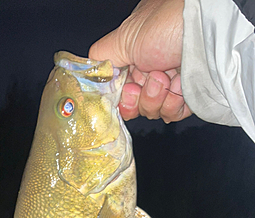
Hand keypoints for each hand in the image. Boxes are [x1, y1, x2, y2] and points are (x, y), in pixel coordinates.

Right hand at [89, 0, 191, 122]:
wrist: (207, 29)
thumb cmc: (167, 24)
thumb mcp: (124, 38)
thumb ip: (101, 59)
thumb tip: (89, 78)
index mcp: (135, 57)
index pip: (121, 91)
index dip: (123, 98)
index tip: (129, 91)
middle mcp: (152, 72)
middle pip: (136, 106)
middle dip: (142, 98)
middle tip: (152, 80)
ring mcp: (171, 85)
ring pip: (154, 112)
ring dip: (159, 99)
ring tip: (168, 78)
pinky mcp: (189, 96)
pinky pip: (174, 114)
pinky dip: (176, 103)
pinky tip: (181, 85)